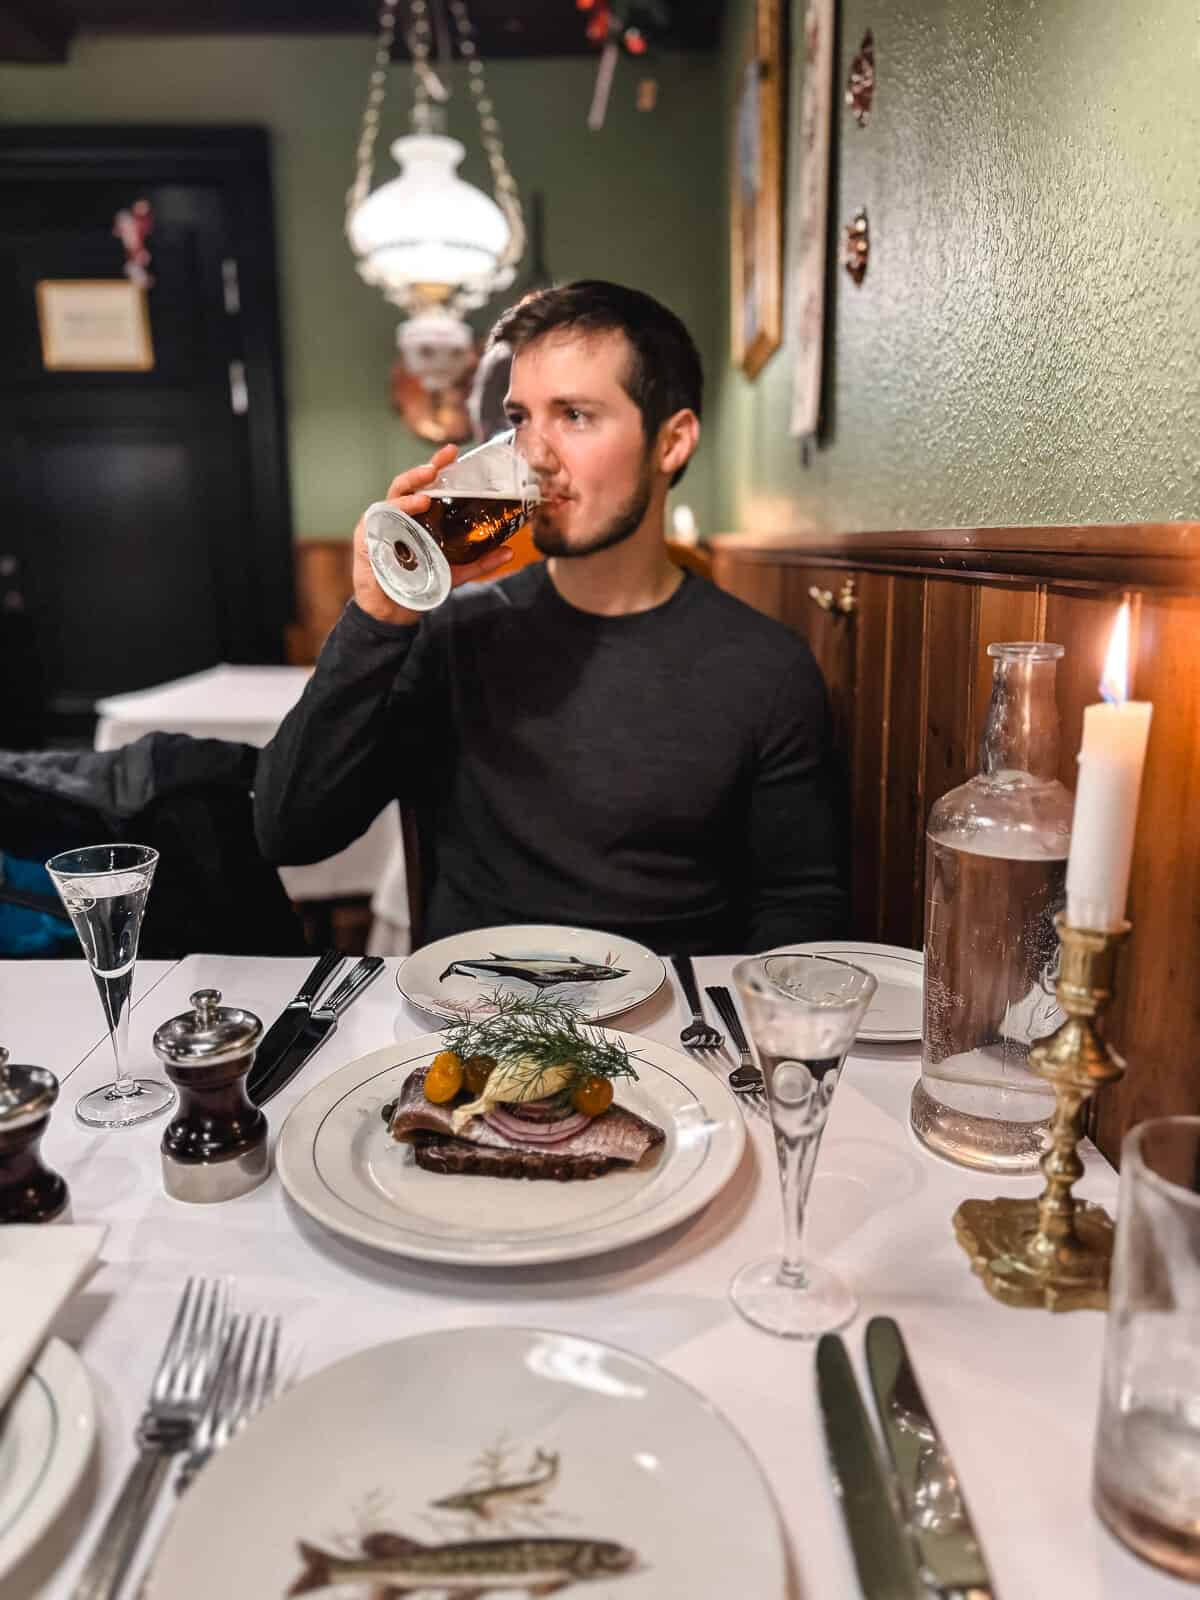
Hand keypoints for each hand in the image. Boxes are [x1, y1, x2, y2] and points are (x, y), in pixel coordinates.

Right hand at [352, 443, 513, 624]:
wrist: (396, 610)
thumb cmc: (422, 582)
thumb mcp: (455, 571)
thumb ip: (480, 561)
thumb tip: (510, 552)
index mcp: (417, 514)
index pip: (427, 484)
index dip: (438, 466)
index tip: (453, 452)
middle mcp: (398, 513)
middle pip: (408, 485)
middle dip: (422, 472)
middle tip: (437, 465)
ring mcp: (381, 524)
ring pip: (391, 501)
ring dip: (406, 499)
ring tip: (424, 500)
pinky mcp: (367, 540)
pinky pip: (377, 525)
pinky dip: (388, 521)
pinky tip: (399, 518)